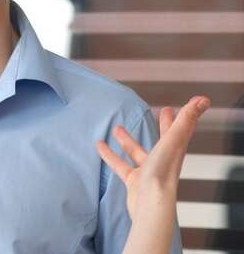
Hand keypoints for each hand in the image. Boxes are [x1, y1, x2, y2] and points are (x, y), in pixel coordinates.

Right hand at [96, 96, 209, 219]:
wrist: (150, 202)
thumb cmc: (162, 172)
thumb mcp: (172, 140)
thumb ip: (185, 120)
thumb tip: (203, 99)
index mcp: (174, 150)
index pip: (180, 129)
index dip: (182, 117)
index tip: (181, 105)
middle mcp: (163, 160)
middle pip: (164, 139)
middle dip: (163, 125)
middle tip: (163, 111)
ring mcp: (148, 171)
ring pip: (137, 151)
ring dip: (127, 140)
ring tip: (116, 128)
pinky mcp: (134, 181)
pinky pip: (120, 164)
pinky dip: (110, 155)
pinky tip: (99, 146)